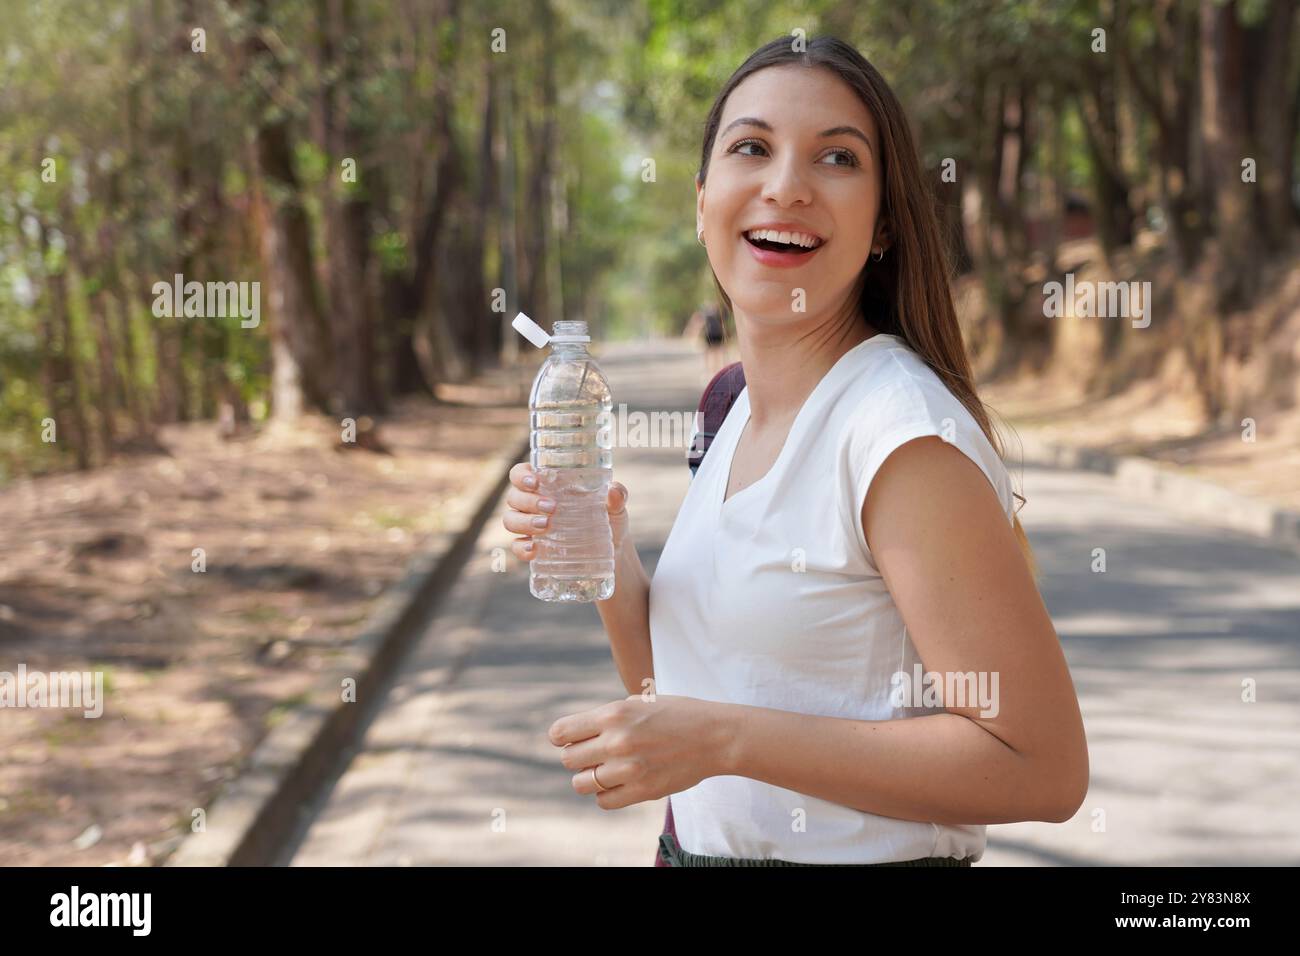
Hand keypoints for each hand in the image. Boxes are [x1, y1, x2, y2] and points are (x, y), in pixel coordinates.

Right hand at [503, 462, 629, 562]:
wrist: (612, 552)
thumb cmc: (610, 520)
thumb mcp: (616, 507)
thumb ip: (617, 497)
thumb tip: (614, 491)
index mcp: (547, 485)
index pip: (520, 474)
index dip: (521, 476)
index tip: (535, 482)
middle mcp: (533, 504)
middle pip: (514, 497)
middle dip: (528, 501)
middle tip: (551, 507)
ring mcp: (530, 527)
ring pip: (510, 520)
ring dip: (524, 522)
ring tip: (546, 526)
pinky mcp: (533, 548)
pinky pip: (517, 547)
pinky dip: (521, 548)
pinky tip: (534, 550)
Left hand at [549, 694, 733, 809]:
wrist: (715, 736)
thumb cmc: (677, 714)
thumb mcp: (639, 703)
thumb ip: (607, 716)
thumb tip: (576, 732)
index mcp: (614, 714)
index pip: (562, 733)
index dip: (561, 737)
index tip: (569, 739)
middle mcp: (617, 741)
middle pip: (569, 759)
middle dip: (577, 757)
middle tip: (594, 754)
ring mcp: (629, 769)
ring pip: (581, 783)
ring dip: (589, 777)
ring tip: (605, 770)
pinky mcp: (642, 791)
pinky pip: (604, 801)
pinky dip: (605, 794)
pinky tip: (618, 783)